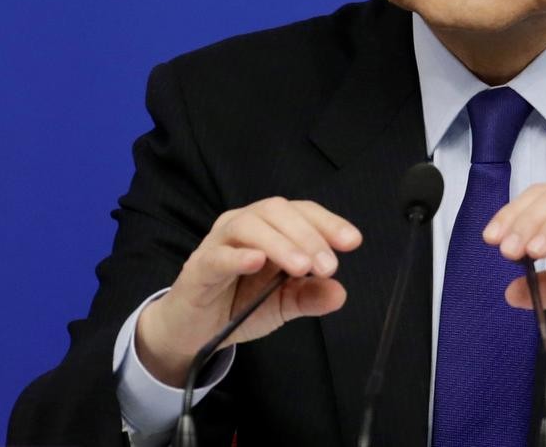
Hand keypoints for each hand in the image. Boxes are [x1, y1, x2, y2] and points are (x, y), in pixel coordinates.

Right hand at [135, 197, 361, 385]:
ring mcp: (218, 243)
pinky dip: (238, 256)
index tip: (352, 241)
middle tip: (328, 265)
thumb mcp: (282, 305)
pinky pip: (218, 255)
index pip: (301, 212)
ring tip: (301, 265)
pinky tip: (258, 262)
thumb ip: (309, 296)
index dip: (328, 222)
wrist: (193, 332)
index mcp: (268, 228)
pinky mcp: (198, 267)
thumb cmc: (238, 306)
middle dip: (308, 235)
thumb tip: (340, 293)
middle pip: (277, 211)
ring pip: (249, 225)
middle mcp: (243, 226)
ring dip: (280, 243)